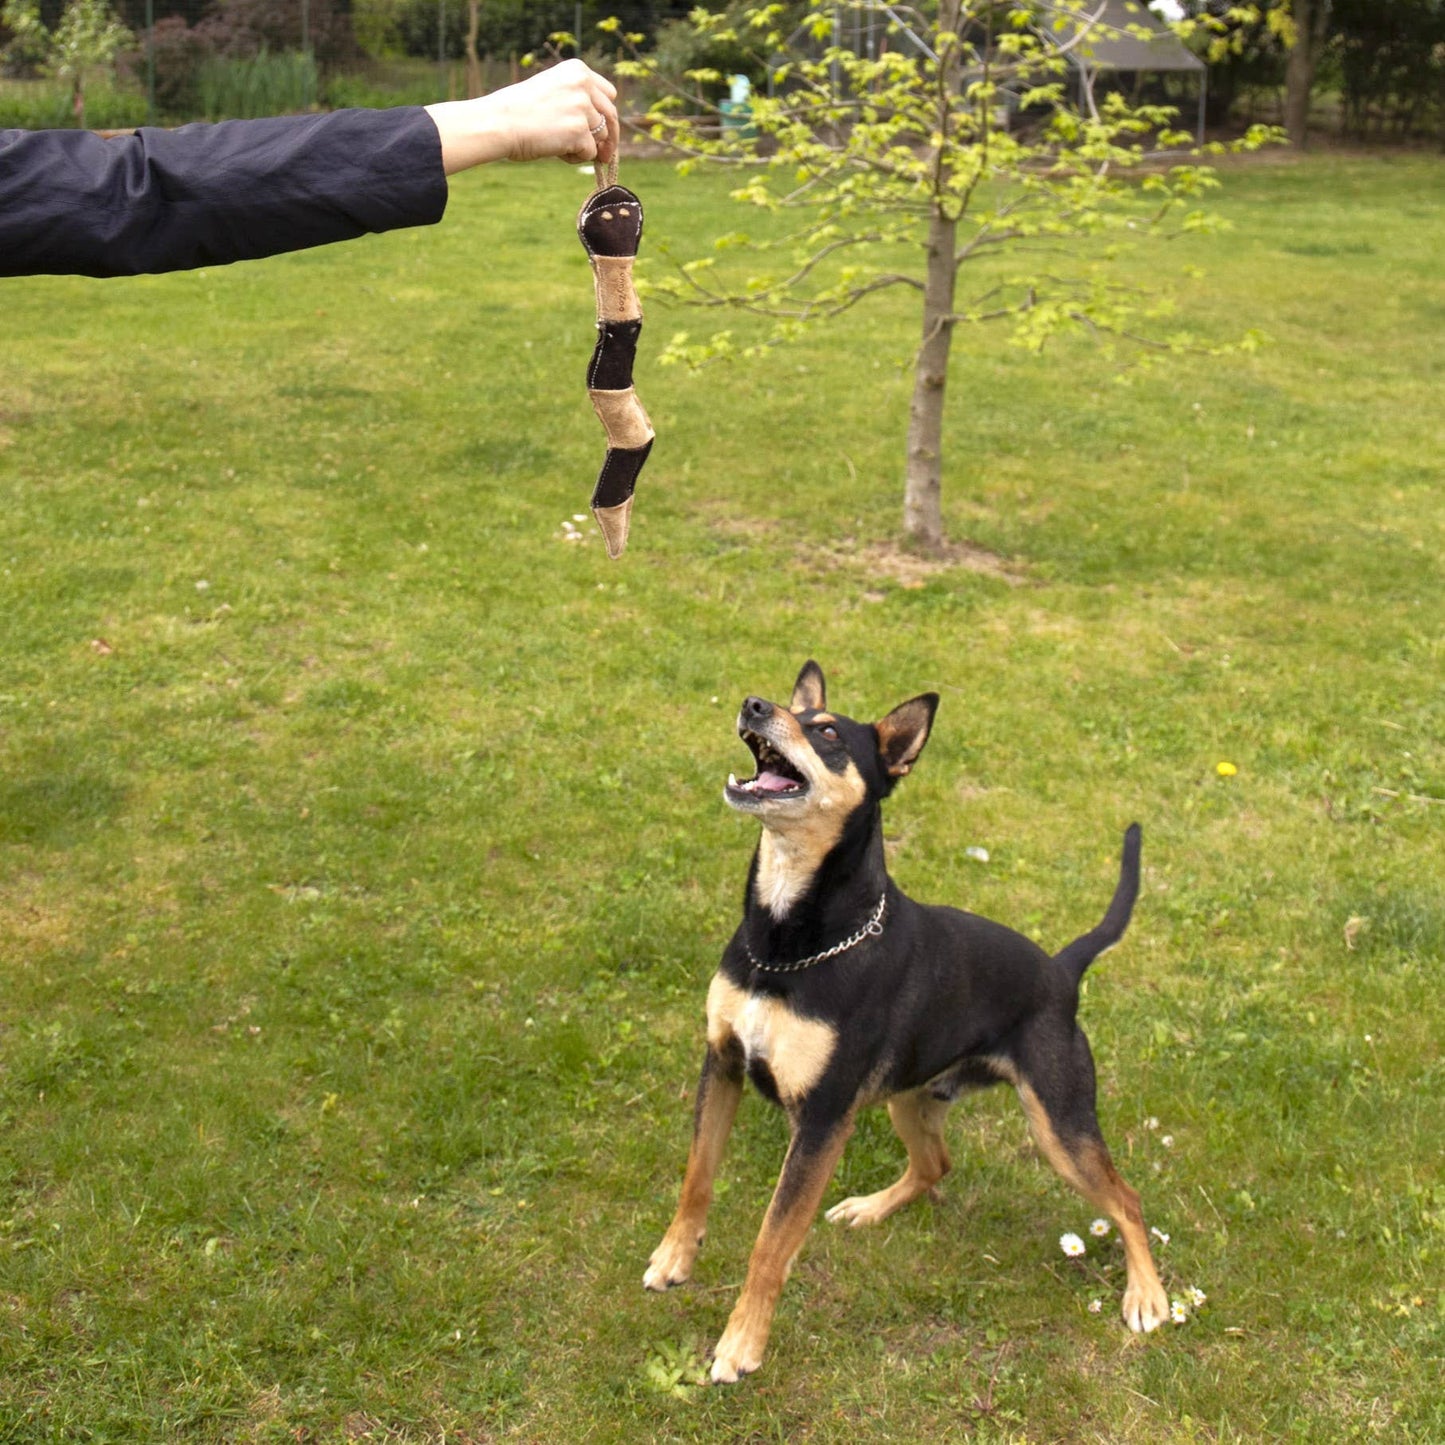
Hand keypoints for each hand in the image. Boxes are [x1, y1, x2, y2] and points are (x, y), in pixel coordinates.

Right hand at [425, 60, 619, 175]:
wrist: (500, 122)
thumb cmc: (519, 111)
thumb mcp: (552, 92)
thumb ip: (577, 101)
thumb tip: (604, 130)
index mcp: (577, 70)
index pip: (608, 93)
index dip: (606, 113)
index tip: (604, 130)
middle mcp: (583, 85)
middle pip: (611, 116)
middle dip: (609, 138)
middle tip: (605, 156)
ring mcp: (583, 107)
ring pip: (600, 136)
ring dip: (585, 147)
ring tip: (559, 147)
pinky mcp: (580, 131)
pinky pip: (589, 152)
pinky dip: (576, 158)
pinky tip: (556, 152)